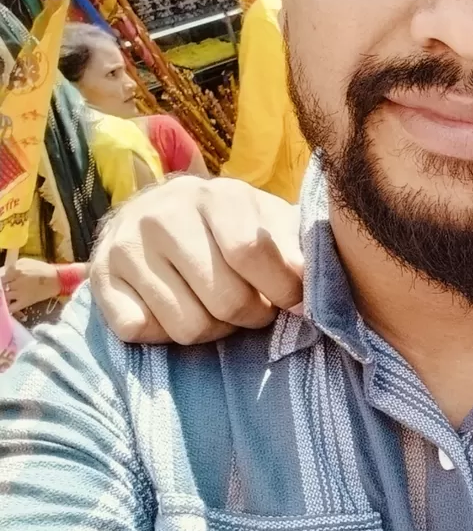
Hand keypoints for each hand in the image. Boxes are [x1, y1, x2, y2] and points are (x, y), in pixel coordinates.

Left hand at [2, 258, 59, 313]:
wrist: (58, 279)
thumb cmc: (43, 269)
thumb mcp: (26, 262)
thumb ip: (13, 266)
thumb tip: (2, 271)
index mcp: (16, 271)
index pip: (0, 277)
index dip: (1, 280)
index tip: (4, 281)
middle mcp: (16, 282)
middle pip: (1, 287)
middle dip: (3, 287)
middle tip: (6, 288)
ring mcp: (20, 293)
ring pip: (3, 297)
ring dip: (4, 296)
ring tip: (7, 295)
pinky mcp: (25, 302)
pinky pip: (11, 308)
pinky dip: (7, 308)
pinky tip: (7, 306)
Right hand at [89, 176, 303, 344]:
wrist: (161, 211)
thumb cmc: (233, 224)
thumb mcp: (271, 222)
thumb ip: (297, 248)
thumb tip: (314, 284)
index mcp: (216, 196)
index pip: (251, 252)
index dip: (281, 289)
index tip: (293, 300)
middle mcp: (163, 216)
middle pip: (224, 301)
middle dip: (251, 316)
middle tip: (255, 308)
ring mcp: (126, 247)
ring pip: (187, 327)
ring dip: (214, 331)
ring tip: (219, 308)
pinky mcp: (99, 278)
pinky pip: (141, 332)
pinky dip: (165, 334)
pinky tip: (177, 308)